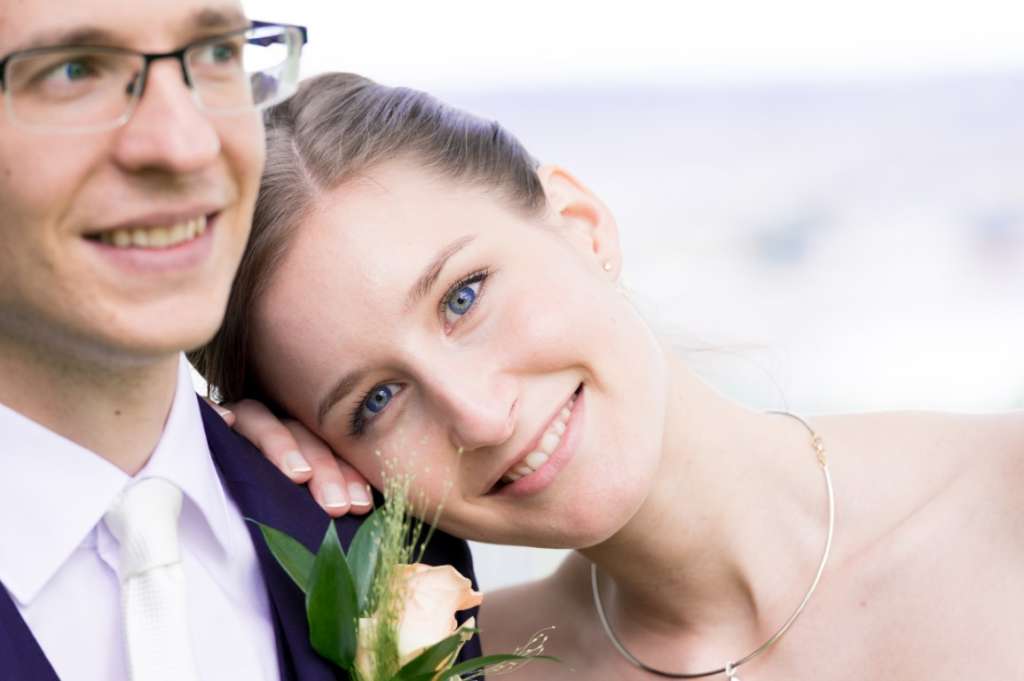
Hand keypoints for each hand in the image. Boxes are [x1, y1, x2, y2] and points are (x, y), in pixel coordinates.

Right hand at [206, 397, 372, 516]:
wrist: (196, 508)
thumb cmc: (257, 514)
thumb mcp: (292, 514)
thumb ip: (319, 510)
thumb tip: (359, 523)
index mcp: (300, 446)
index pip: (330, 452)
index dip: (347, 476)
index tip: (359, 506)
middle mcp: (271, 428)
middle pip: (302, 435)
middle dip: (324, 469)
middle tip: (335, 506)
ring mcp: (236, 421)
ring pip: (262, 419)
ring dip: (282, 444)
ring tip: (297, 474)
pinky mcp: (201, 421)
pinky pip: (207, 410)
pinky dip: (216, 412)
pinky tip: (224, 421)